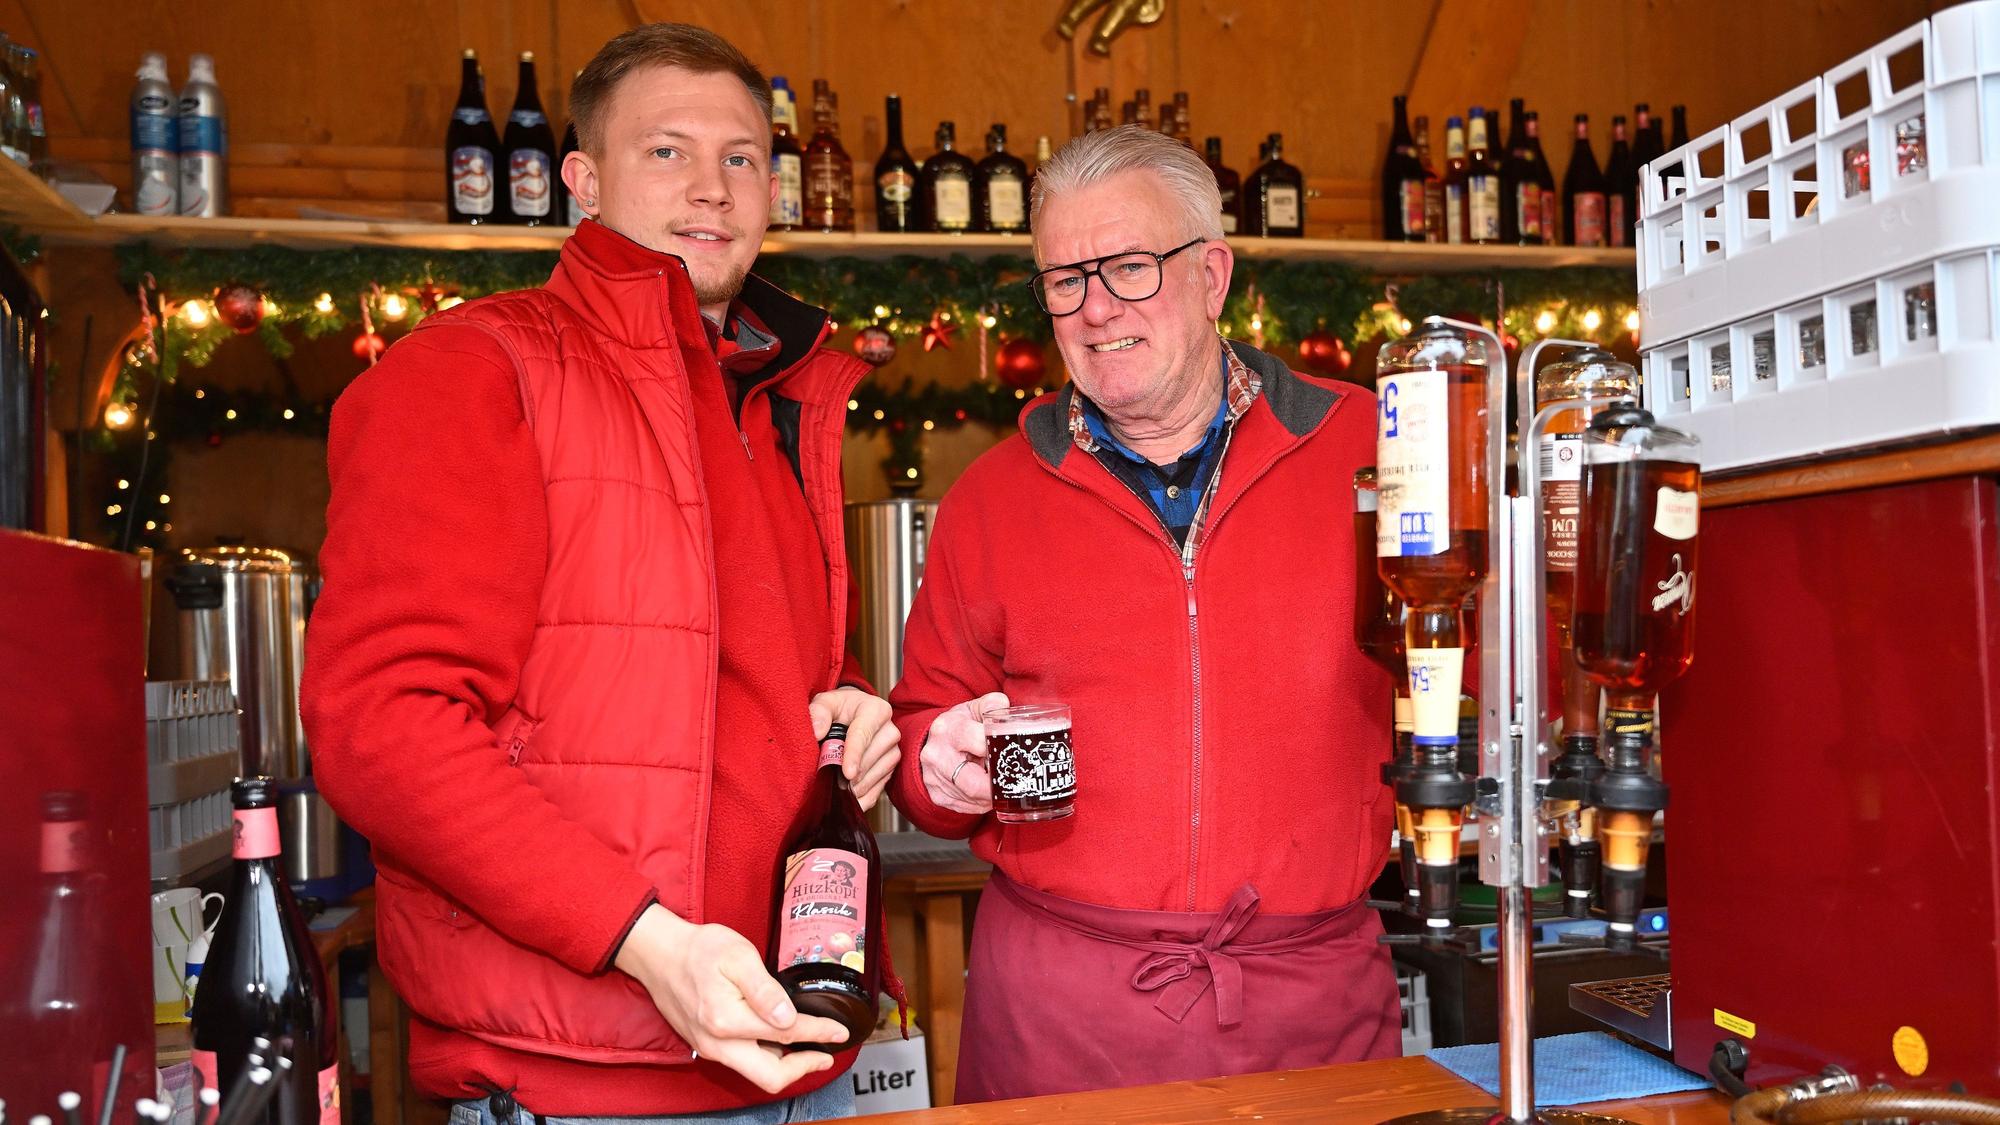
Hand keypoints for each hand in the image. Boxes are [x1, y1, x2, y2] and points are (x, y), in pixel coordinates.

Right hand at [614, 904, 848, 1092]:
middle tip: (826, 1054)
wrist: (660, 954)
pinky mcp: (706, 1046)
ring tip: (809, 1046)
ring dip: (786, 1065)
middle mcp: (717, 1044)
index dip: (818, 1034)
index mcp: (728, 1021)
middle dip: (803, 1068)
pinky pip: (742, 1063)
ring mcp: (710, 1048)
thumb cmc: (699, 950)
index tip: (839, 1032)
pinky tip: (780, 1040)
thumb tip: (789, 1018)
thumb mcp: (738, 956)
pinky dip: (767, 1058)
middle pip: (770, 1076)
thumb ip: (765, 989)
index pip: (786, 1035)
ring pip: (756, 1073)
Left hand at [809, 688, 899, 811]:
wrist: (854, 715)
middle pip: (870, 758)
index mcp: (875, 710)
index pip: (863, 735)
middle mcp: (889, 730)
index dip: (854, 755)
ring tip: (840, 787)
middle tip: (834, 782)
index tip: (847, 773)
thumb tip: (817, 731)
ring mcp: (893, 750)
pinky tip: (852, 800)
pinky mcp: (891, 768)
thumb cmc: (840, 709)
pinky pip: (880, 787)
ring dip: (858, 786)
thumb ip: (819, 712)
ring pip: (877, 774)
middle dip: (852, 773)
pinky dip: (865, 797)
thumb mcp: (826, 702)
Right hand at [920, 692, 1009, 814]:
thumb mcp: (973, 709)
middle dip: (996, 786)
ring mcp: (933, 778)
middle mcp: (936, 754)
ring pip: (972, 797)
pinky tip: (985, 790)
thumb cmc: (959, 726)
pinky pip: (966, 807)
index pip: (979, 742)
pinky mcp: (937, 795)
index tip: (1010, 753)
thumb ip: (992, 705)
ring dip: (991, 795)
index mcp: (947, 728)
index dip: (999, 751)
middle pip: (972, 782)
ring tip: (998, 783)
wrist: (932, 742)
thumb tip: (1007, 710)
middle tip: (1013, 781)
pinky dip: (981, 802)